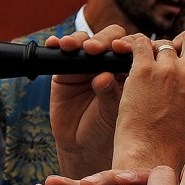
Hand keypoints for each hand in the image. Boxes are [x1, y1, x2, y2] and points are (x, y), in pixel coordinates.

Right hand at [46, 25, 132, 179]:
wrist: (85, 147)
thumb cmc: (109, 130)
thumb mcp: (115, 113)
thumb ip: (112, 94)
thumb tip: (104, 76)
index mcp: (129, 70)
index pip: (130, 47)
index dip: (127, 44)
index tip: (122, 49)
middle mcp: (108, 63)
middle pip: (109, 38)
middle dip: (102, 40)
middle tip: (96, 49)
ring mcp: (86, 65)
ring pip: (84, 41)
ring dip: (79, 40)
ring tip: (73, 47)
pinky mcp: (65, 70)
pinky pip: (61, 53)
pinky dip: (57, 45)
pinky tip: (55, 44)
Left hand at [112, 25, 184, 172]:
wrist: (150, 154)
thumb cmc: (173, 138)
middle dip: (182, 40)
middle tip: (170, 54)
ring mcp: (170, 70)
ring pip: (163, 42)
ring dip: (155, 52)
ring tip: (147, 71)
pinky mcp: (144, 70)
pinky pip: (140, 43)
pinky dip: (135, 48)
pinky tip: (132, 60)